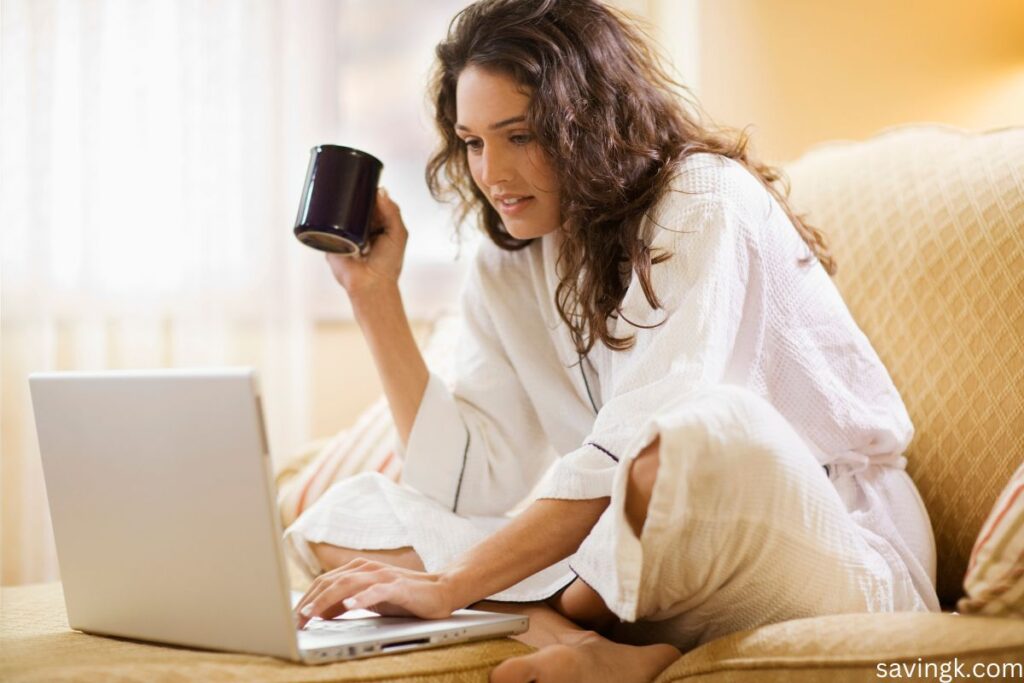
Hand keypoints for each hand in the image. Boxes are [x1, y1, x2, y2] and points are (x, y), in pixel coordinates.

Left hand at [293, 559, 457, 628]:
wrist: (440, 591)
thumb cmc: (404, 597)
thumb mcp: (369, 601)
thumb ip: (347, 602)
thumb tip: (320, 613)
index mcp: (358, 569)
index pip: (324, 582)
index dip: (306, 599)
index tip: (292, 618)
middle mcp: (367, 569)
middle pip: (330, 582)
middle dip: (309, 602)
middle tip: (295, 621)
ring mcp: (382, 576)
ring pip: (347, 585)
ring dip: (326, 601)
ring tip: (311, 615)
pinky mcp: (398, 587)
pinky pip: (376, 591)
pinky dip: (361, 598)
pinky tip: (348, 606)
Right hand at [325, 187, 406, 296]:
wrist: (370, 284)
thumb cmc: (387, 263)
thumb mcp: (398, 234)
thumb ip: (392, 213)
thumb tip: (380, 190)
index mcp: (378, 224)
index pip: (372, 202)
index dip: (368, 190)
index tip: (364, 177)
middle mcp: (361, 227)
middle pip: (354, 204)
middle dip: (351, 192)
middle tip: (348, 181)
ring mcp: (345, 233)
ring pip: (339, 212)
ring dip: (336, 201)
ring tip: (336, 189)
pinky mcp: (331, 240)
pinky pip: (324, 225)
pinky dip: (323, 214)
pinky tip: (323, 203)